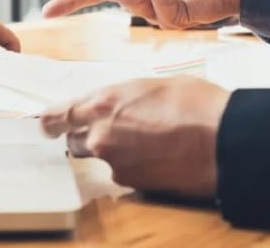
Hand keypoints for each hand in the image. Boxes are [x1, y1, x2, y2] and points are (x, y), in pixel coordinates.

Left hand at [40, 77, 231, 198]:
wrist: (222, 140)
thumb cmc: (194, 104)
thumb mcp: (151, 85)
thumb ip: (123, 97)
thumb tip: (116, 105)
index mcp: (102, 103)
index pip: (57, 116)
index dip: (50, 122)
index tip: (47, 125)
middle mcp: (100, 135)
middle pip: (75, 141)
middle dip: (87, 136)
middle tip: (114, 130)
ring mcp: (114, 162)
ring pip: (102, 158)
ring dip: (115, 152)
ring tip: (148, 142)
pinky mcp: (131, 184)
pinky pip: (124, 173)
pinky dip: (135, 166)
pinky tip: (158, 156)